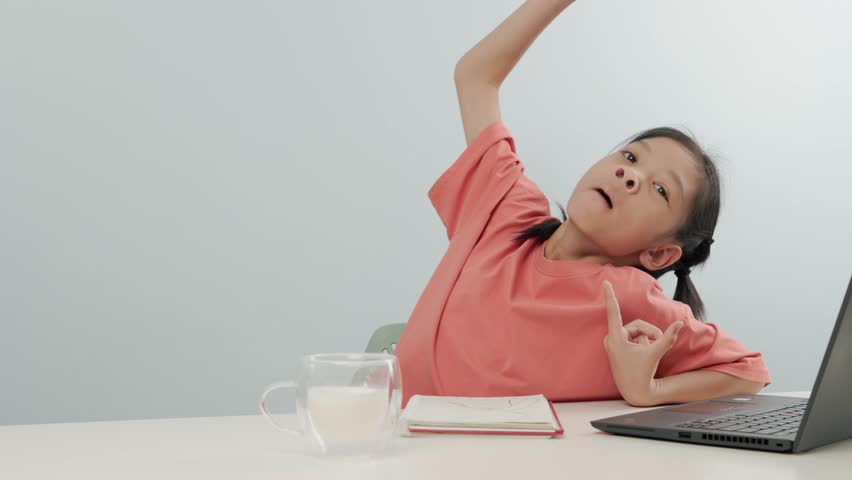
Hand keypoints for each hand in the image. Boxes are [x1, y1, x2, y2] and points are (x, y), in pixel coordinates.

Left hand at [602, 281, 682, 406]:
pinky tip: (643, 355)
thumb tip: (680, 323)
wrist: (635, 392)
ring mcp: (613, 343)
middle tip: (659, 343)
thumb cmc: (642, 373)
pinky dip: (643, 343)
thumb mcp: (656, 353)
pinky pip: (634, 337)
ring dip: (647, 339)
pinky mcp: (617, 346)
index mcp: (616, 338)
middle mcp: (612, 338)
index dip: (610, 295)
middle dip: (650, 332)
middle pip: (636, 324)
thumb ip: (667, 337)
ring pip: (636, 331)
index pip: (613, 311)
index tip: (605, 282)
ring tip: (650, 352)